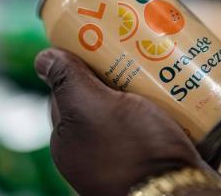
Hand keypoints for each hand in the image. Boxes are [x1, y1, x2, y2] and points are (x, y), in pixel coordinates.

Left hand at [34, 48, 220, 195]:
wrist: (179, 193)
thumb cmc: (133, 151)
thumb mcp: (93, 108)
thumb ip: (67, 82)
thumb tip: (41, 57)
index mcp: (70, 140)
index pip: (70, 89)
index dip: (84, 62)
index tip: (104, 40)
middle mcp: (94, 150)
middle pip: (104, 95)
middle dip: (119, 70)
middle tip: (138, 47)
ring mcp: (126, 154)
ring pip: (134, 107)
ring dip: (147, 87)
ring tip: (163, 65)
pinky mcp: (157, 156)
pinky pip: (158, 121)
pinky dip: (167, 106)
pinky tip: (180, 91)